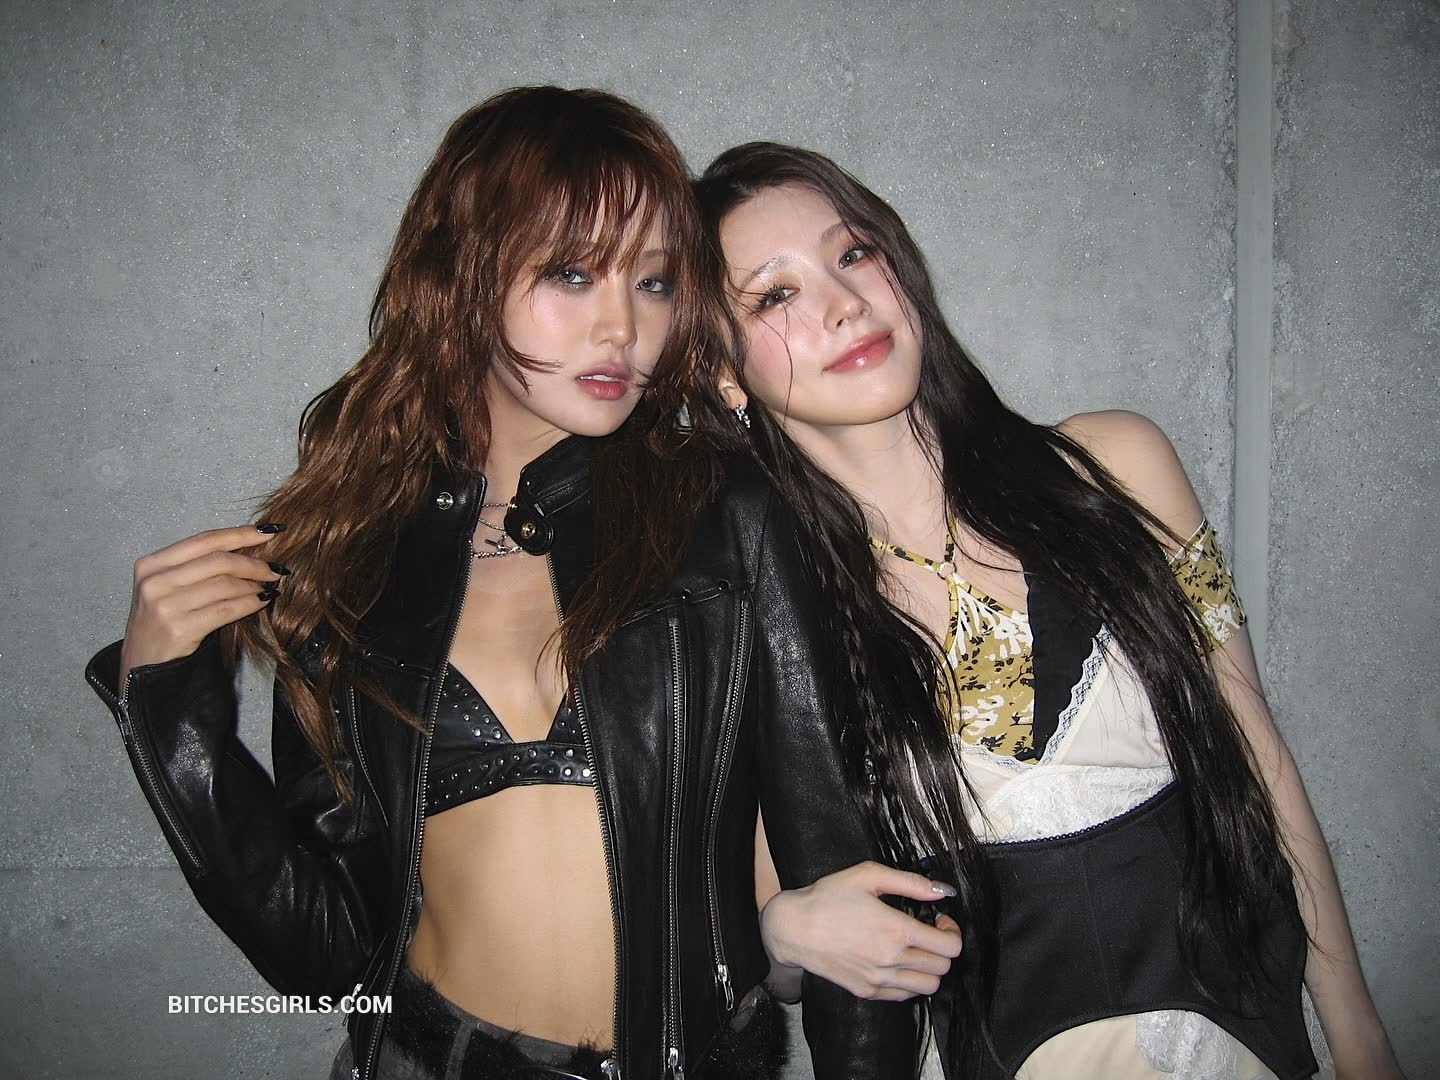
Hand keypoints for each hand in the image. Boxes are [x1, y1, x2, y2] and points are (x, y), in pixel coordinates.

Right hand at [118, 525, 287, 684]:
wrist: (141, 664)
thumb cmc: (161, 620)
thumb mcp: (168, 587)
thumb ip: (198, 566)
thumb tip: (248, 548)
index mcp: (151, 564)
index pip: (203, 540)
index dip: (239, 534)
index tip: (267, 533)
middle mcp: (155, 582)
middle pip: (218, 561)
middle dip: (253, 563)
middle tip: (274, 569)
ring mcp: (164, 606)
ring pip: (225, 585)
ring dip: (254, 585)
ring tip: (267, 587)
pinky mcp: (179, 629)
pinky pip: (226, 610)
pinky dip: (250, 603)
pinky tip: (261, 601)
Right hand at [760, 860, 962, 1000]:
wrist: (793, 928)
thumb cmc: (827, 897)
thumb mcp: (868, 875)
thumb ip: (911, 883)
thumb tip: (943, 891)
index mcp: (896, 929)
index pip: (949, 946)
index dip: (952, 931)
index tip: (940, 921)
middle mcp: (891, 959)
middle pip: (943, 968)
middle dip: (943, 949)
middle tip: (930, 933)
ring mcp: (879, 980)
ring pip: (928, 987)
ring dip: (930, 969)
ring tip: (916, 950)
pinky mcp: (867, 991)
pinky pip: (905, 996)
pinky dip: (910, 982)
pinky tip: (898, 963)